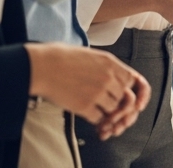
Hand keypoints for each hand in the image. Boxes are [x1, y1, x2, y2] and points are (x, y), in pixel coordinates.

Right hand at [26, 43, 150, 140]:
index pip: (131, 80)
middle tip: (106, 106)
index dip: (127, 88)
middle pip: (123, 97)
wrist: (41, 66)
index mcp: (110, 63)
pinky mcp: (84, 106)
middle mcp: (107, 77)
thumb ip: (105, 65)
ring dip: (104, 111)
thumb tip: (115, 75)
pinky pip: (98, 118)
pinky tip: (85, 112)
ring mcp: (97, 92)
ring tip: (93, 107)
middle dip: (115, 102)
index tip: (123, 94)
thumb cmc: (60, 57)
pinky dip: (94, 119)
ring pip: (112, 109)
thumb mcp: (90, 54)